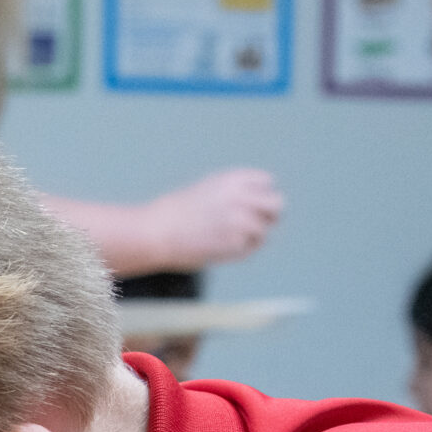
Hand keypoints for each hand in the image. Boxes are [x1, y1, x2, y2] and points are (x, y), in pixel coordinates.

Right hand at [142, 167, 283, 268]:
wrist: (155, 231)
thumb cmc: (176, 213)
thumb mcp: (208, 189)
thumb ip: (235, 192)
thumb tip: (261, 204)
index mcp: (233, 179)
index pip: (267, 182)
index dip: (260, 196)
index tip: (249, 207)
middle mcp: (241, 196)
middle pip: (277, 204)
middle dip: (270, 215)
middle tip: (258, 225)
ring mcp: (240, 219)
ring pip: (264, 230)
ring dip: (250, 237)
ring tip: (226, 241)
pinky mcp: (236, 242)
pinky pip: (249, 248)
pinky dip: (238, 252)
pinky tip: (218, 249)